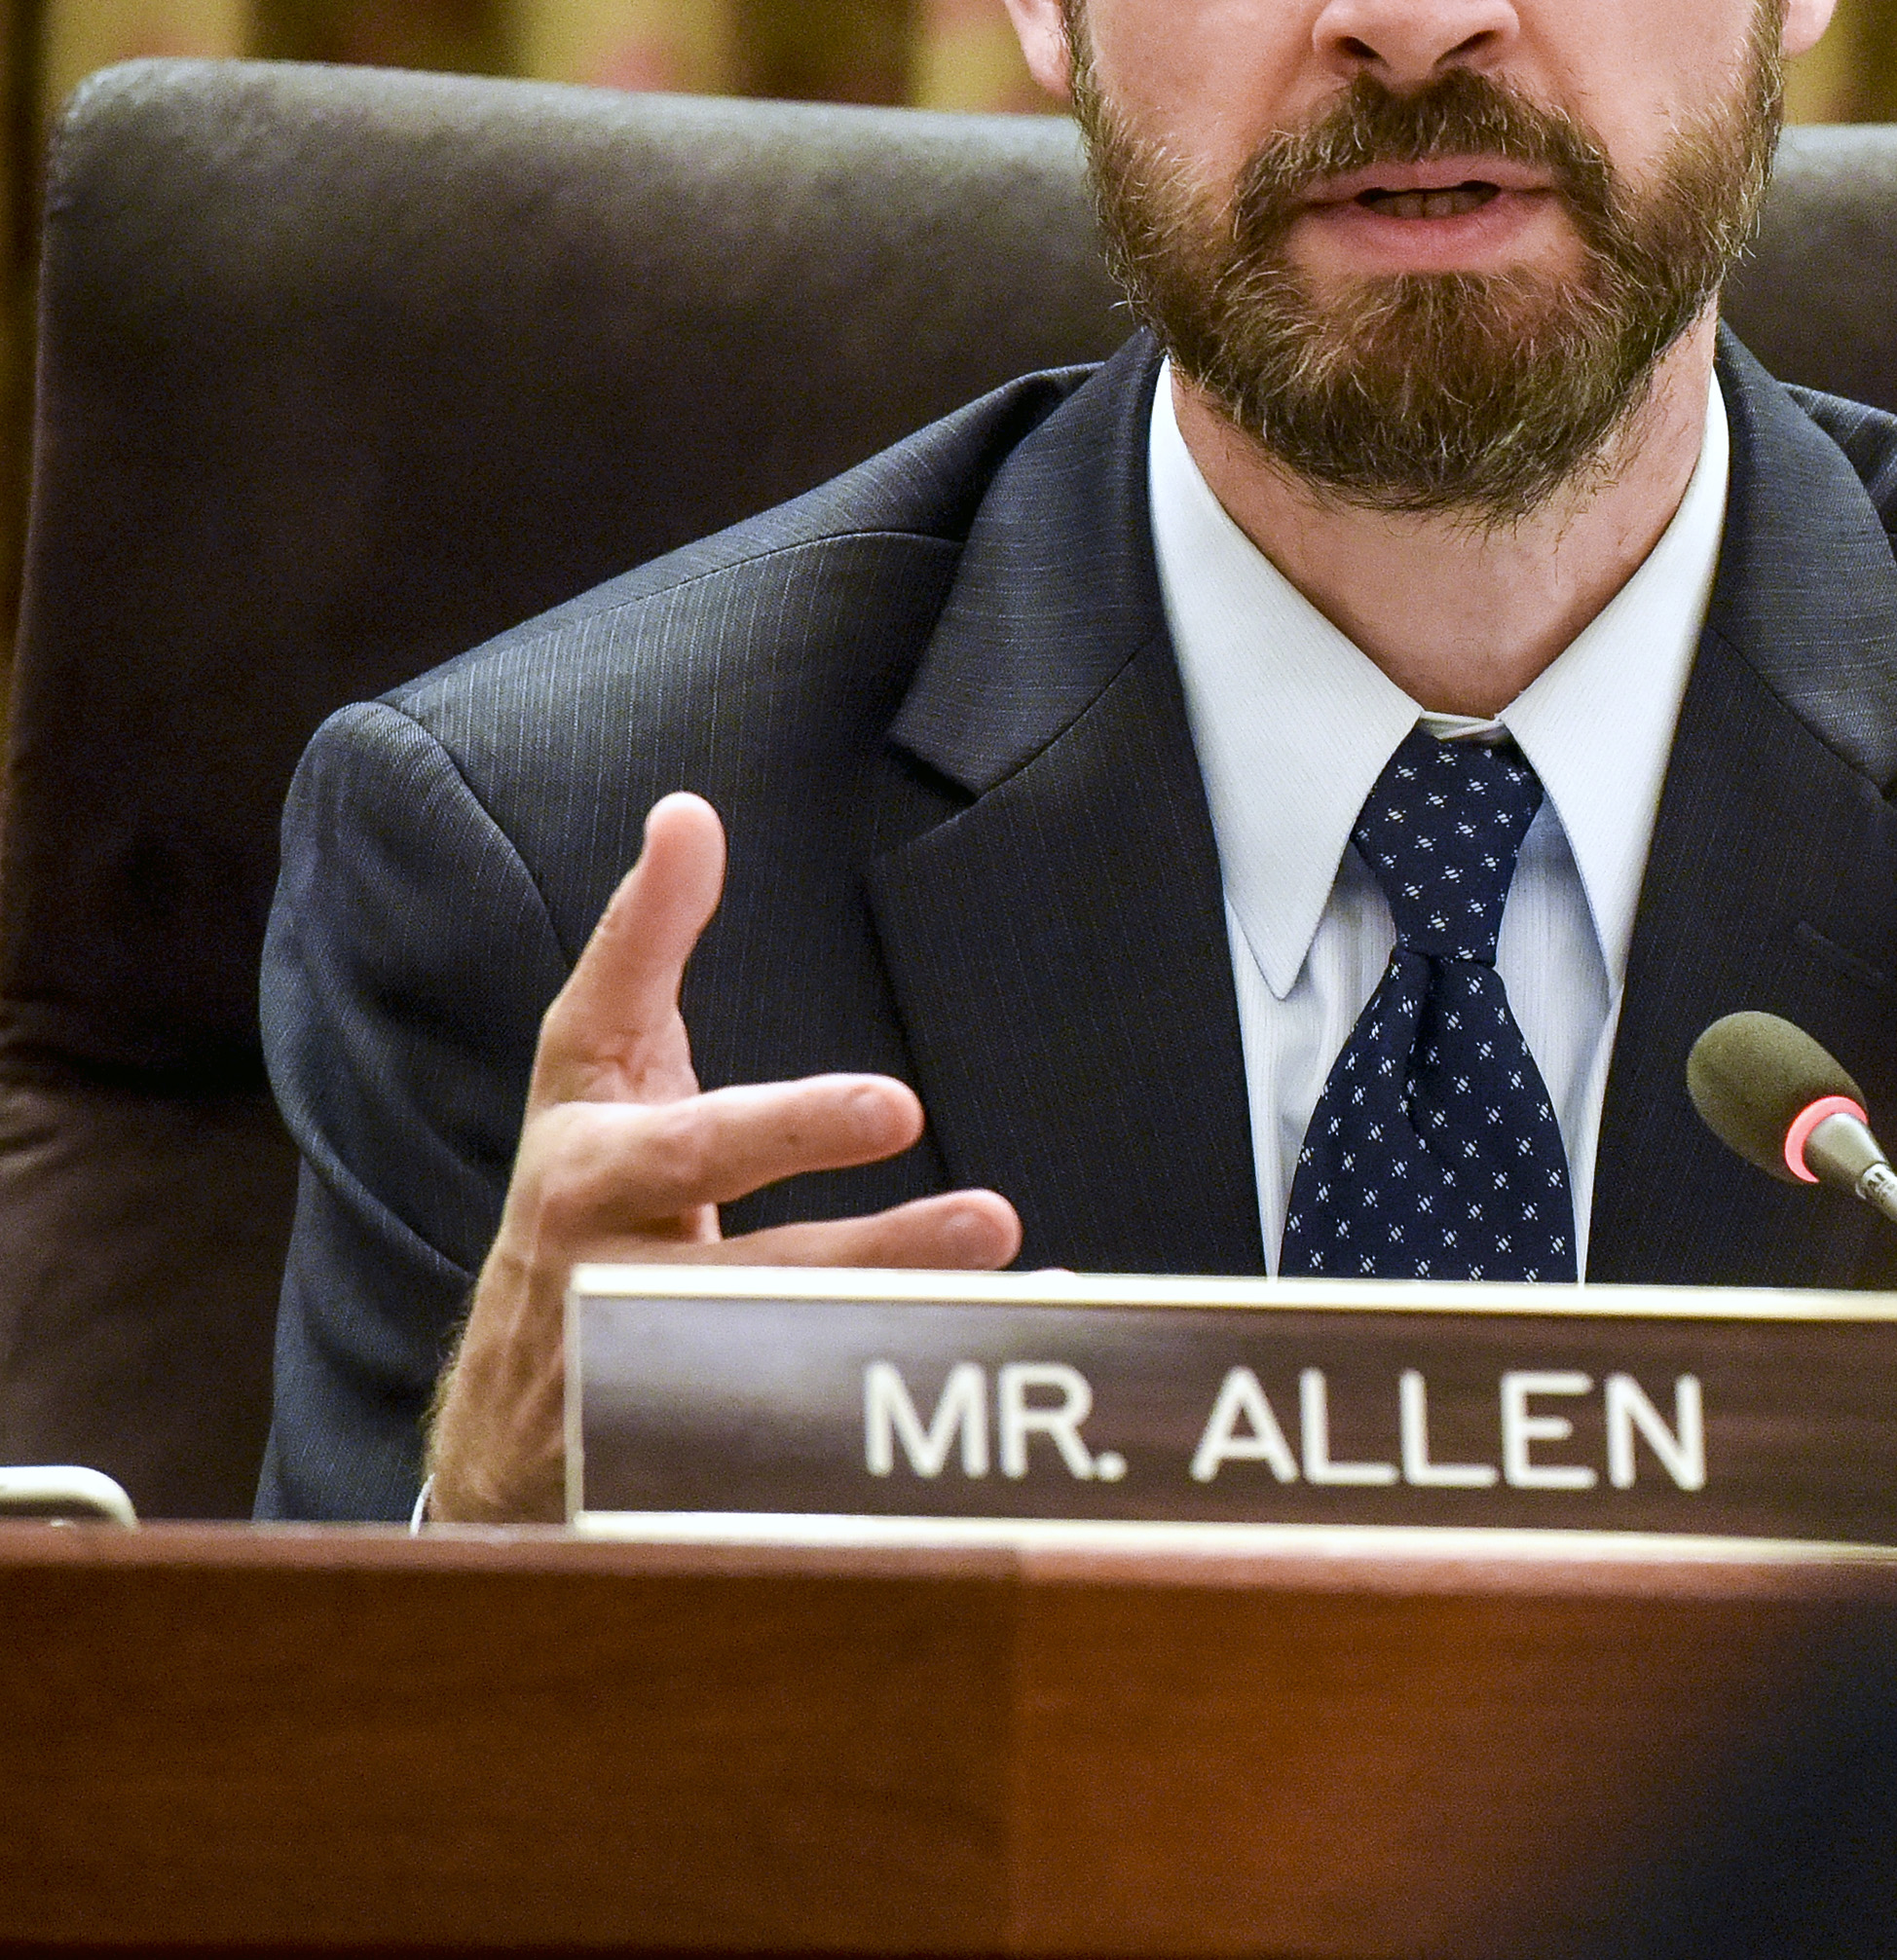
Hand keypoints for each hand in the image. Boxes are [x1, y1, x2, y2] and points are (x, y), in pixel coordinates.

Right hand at [421, 793, 1022, 1520]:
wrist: (507, 1405)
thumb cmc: (580, 1190)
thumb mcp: (592, 1066)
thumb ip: (643, 942)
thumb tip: (686, 812)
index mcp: (587, 1176)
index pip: (693, 1147)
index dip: (792, 1129)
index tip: (901, 1105)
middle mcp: (609, 1286)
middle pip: (748, 1278)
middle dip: (871, 1250)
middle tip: (992, 1217)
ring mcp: (647, 1389)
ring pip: (790, 1372)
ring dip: (908, 1324)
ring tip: (1010, 1264)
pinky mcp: (695, 1460)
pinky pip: (817, 1430)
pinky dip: (908, 1383)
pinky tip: (1012, 1332)